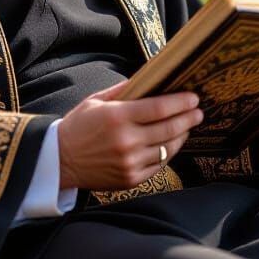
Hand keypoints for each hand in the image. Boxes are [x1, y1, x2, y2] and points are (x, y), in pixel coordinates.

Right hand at [58, 83, 203, 190]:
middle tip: (199, 112)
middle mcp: (126, 140)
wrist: (59, 161)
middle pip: (169, 128)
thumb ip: (122, 90)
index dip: (180, 102)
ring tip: (186, 126)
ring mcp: (130, 162)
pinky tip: (170, 144)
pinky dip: (167, 153)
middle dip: (188, 118)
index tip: (193, 97)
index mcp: (117, 117)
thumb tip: (147, 79)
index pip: (159, 108)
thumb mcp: (95, 101)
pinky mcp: (131, 179)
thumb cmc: (78, 126)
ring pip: (167, 148)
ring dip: (181, 136)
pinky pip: (158, 165)